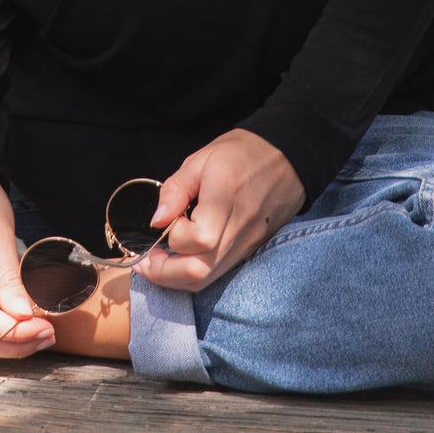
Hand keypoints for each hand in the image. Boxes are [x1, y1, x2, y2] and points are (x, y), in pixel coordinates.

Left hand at [133, 129, 305, 294]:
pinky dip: (194, 274)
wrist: (286, 158)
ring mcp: (246, 245)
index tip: (165, 221)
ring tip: (159, 262)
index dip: (173, 236)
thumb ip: (175, 190)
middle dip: (164, 273)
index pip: (197, 238)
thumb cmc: (241, 153)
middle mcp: (238, 228)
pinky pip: (217, 273)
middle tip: (147, 260)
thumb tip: (156, 222)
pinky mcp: (249, 251)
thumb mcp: (201, 159)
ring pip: (207, 279)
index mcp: (225, 197)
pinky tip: (182, 259)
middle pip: (199, 272)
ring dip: (176, 278)